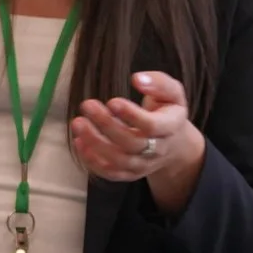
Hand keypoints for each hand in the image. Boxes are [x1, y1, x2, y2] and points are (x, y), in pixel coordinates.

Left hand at [71, 71, 204, 212]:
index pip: (152, 126)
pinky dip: (92, 160)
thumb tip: (137, 79)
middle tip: (87, 105)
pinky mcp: (129, 173)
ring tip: (78, 123)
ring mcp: (143, 164)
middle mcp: (158, 150)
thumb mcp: (172, 93)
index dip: (131, 115)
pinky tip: (79, 141)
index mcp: (171, 127)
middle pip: (131, 143)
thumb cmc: (168, 111)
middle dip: (107, 125)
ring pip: (118, 160)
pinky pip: (110, 172)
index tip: (112, 101)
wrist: (173, 144)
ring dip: (95, 143)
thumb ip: (159, 83)